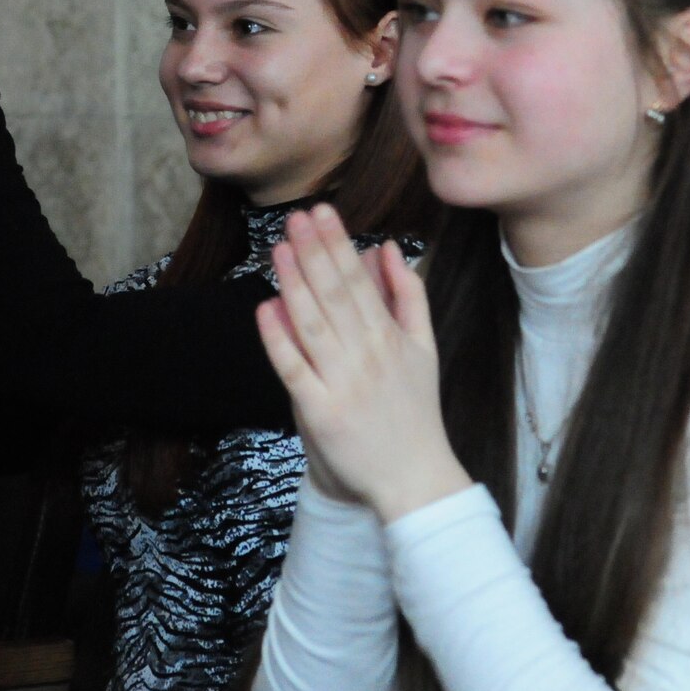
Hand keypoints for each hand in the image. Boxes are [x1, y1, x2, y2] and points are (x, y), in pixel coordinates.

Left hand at [256, 205, 469, 521]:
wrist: (414, 479)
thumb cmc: (415, 412)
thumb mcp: (424, 348)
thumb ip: (409, 296)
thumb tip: (388, 249)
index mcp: (390, 337)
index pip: (358, 281)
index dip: (337, 244)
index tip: (321, 212)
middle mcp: (367, 356)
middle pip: (335, 295)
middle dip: (313, 252)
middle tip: (296, 216)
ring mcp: (342, 383)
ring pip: (313, 325)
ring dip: (295, 284)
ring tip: (279, 248)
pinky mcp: (319, 412)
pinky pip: (294, 370)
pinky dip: (278, 339)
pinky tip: (266, 308)